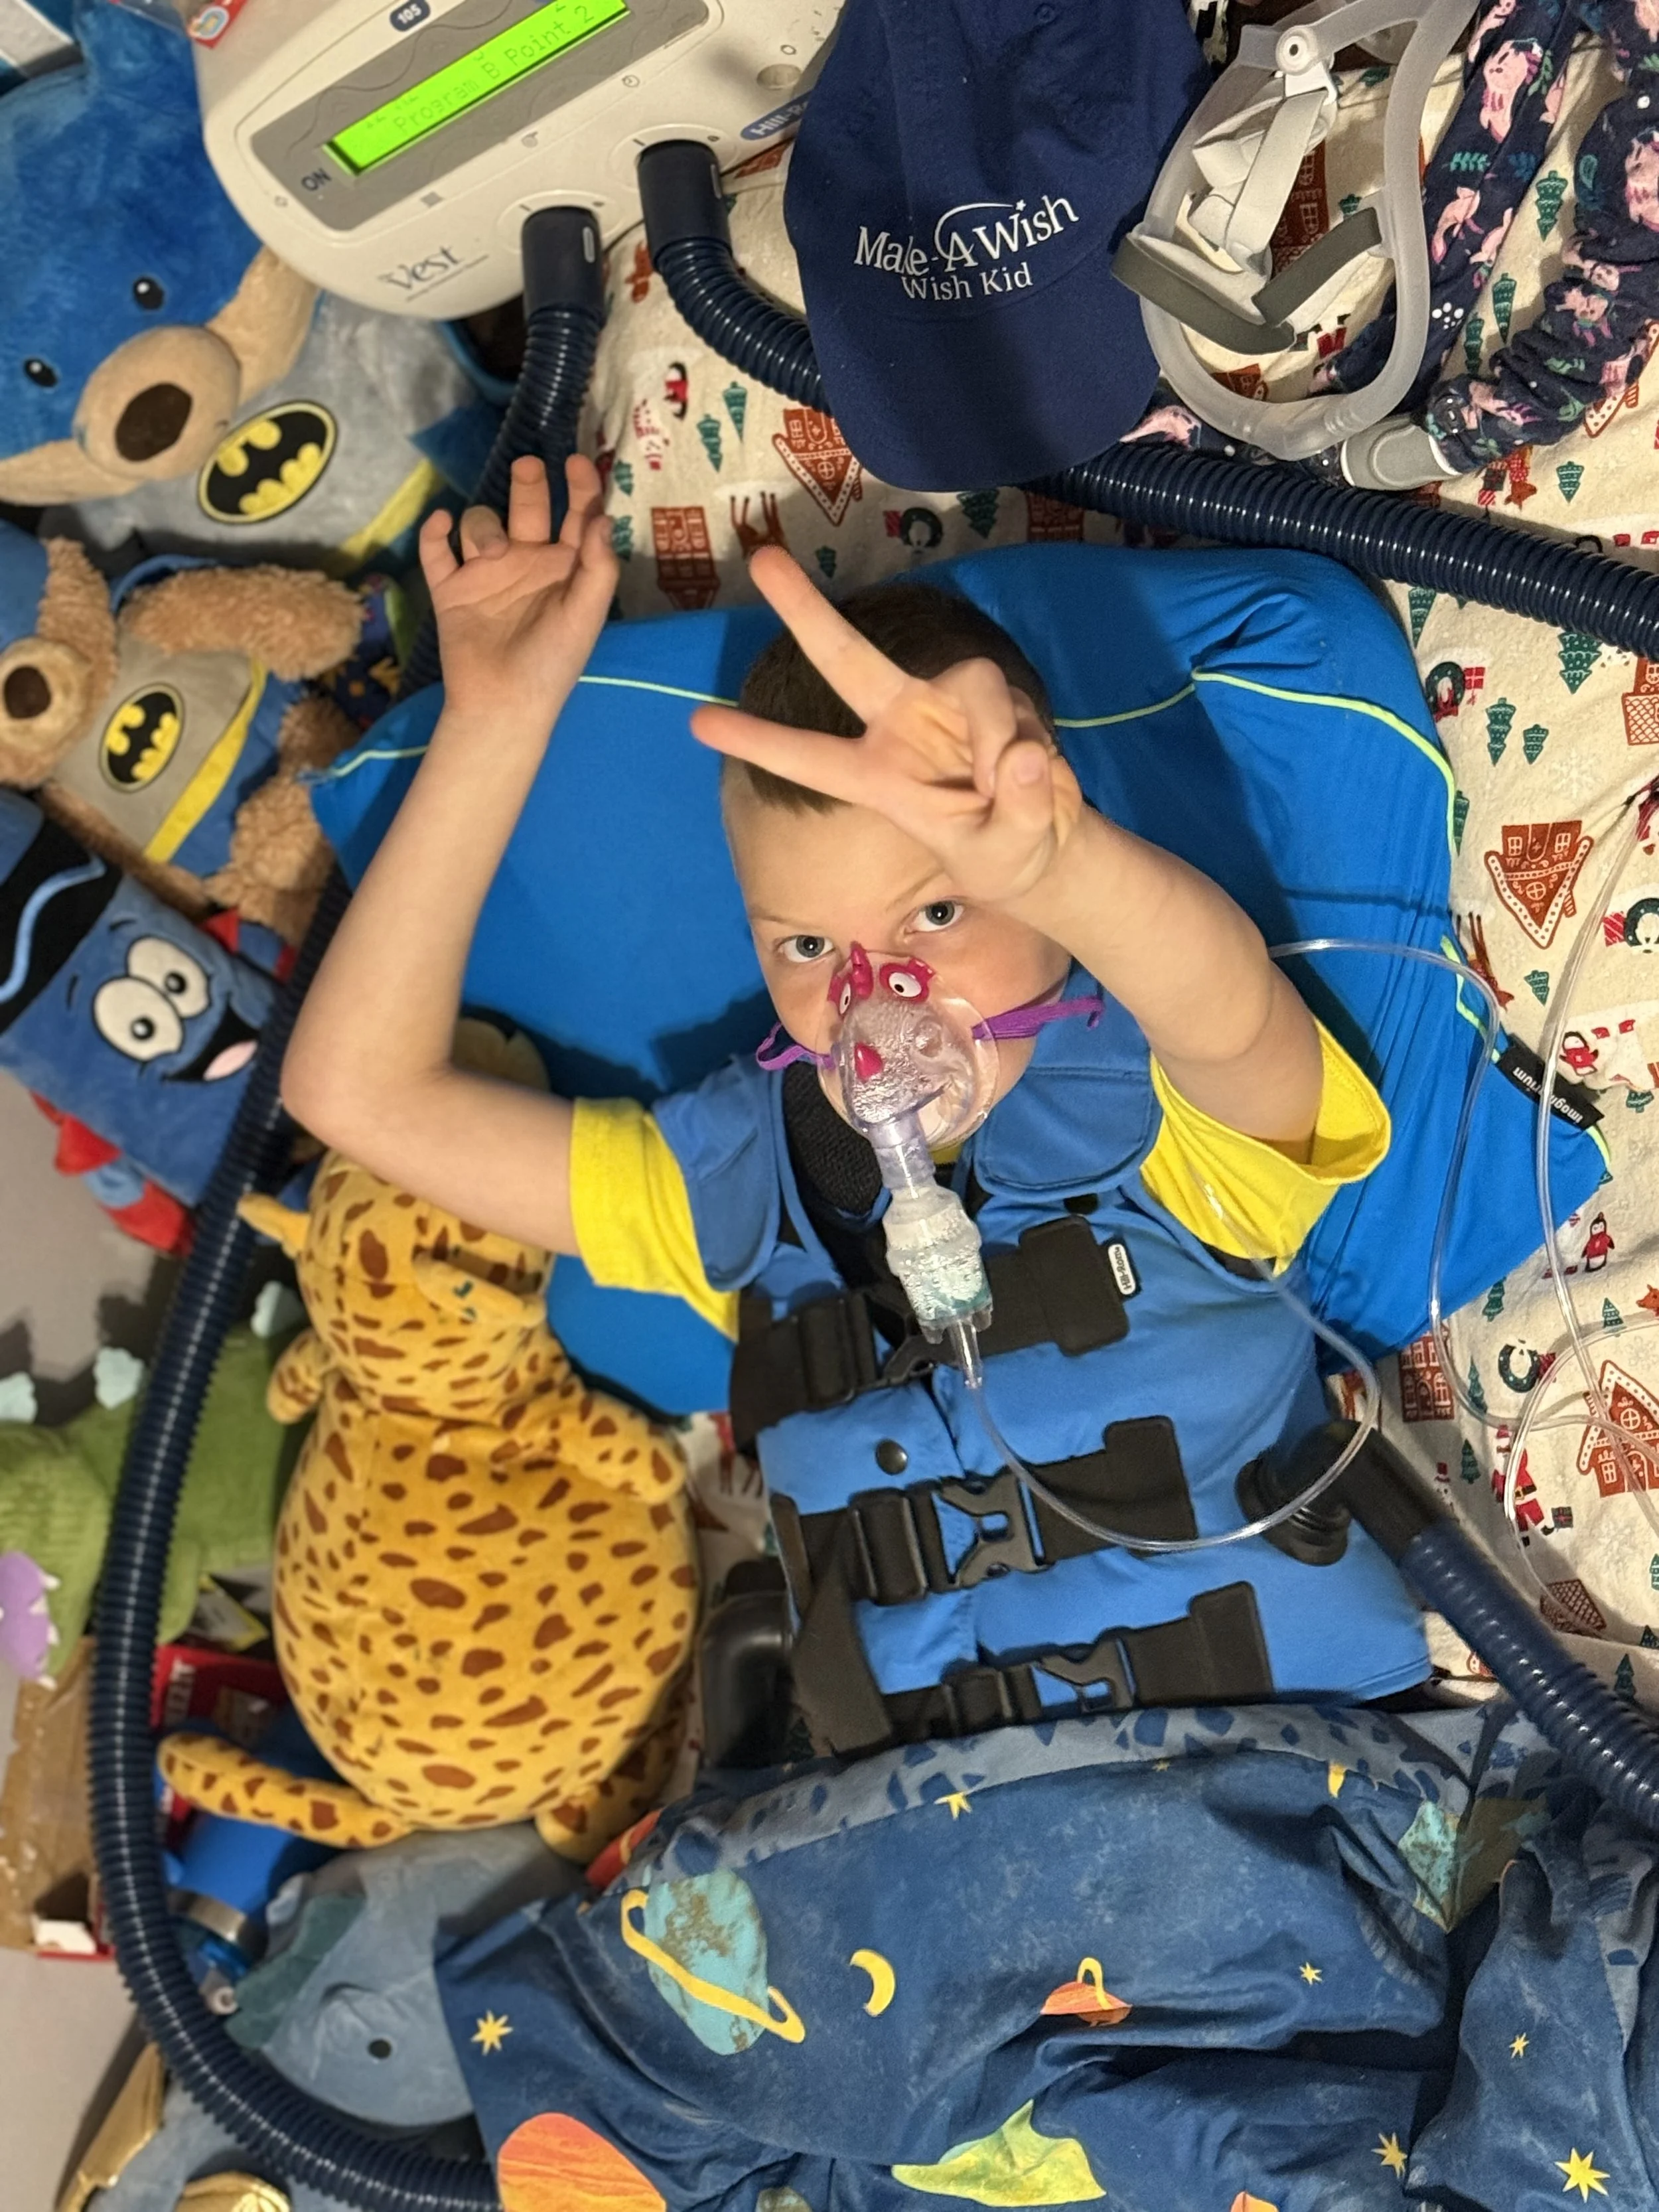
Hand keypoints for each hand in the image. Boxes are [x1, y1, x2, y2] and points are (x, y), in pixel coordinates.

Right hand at [419, 453, 615, 723]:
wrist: (502, 704)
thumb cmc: (552, 663)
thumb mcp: (585, 615)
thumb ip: (598, 567)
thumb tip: (602, 517)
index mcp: (564, 567)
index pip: (575, 515)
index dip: (579, 486)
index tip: (576, 462)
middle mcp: (526, 562)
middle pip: (526, 505)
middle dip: (528, 483)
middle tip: (528, 469)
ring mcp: (485, 572)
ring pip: (480, 522)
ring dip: (484, 526)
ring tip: (492, 554)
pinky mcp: (451, 588)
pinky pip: (436, 550)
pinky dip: (433, 533)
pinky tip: (440, 525)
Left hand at [691, 548, 1083, 908]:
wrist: (1048, 844)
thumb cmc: (1002, 855)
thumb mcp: (1006, 856)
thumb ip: (1017, 813)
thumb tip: (1022, 757)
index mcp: (877, 778)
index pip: (810, 758)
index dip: (758, 740)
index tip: (696, 721)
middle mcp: (902, 728)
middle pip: (848, 659)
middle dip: (805, 611)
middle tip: (762, 560)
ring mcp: (949, 706)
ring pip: (969, 681)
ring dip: (995, 732)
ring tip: (1006, 788)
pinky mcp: (999, 698)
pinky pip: (1008, 703)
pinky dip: (1024, 743)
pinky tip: (1034, 775)